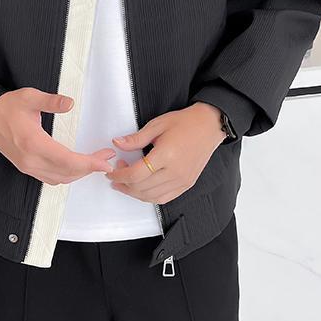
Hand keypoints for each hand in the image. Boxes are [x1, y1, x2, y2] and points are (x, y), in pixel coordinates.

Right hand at [0, 87, 114, 184]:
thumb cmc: (7, 107)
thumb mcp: (29, 97)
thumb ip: (50, 101)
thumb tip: (70, 103)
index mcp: (33, 144)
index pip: (67, 160)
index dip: (89, 164)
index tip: (105, 162)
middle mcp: (31, 160)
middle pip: (67, 173)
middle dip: (90, 168)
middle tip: (106, 158)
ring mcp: (28, 166)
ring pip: (60, 178)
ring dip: (80, 173)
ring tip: (96, 162)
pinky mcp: (26, 167)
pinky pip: (51, 178)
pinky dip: (67, 175)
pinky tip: (77, 167)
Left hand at [108, 102, 225, 203]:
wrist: (209, 126)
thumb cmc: (185, 123)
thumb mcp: (157, 125)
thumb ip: (136, 138)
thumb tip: (117, 143)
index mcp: (166, 155)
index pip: (136, 174)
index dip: (119, 175)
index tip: (111, 171)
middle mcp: (175, 171)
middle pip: (141, 188)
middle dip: (123, 183)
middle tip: (117, 173)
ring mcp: (182, 180)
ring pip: (151, 197)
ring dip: (134, 192)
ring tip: (126, 182)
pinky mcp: (186, 184)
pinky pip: (164, 198)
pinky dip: (149, 197)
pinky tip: (141, 188)